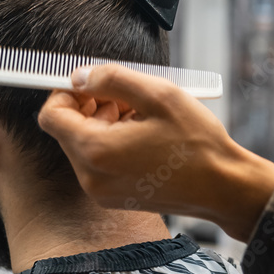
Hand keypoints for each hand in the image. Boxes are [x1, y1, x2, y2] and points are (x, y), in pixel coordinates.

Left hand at [38, 64, 273, 241]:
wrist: (223, 188)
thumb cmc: (196, 143)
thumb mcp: (157, 95)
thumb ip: (111, 79)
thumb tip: (80, 76)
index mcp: (96, 150)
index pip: (51, 115)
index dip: (65, 93)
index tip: (90, 82)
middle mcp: (91, 176)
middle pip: (67, 130)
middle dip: (90, 106)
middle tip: (125, 95)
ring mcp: (102, 191)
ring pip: (84, 145)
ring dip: (103, 123)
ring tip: (140, 114)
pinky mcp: (115, 197)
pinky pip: (99, 163)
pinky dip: (112, 143)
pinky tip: (143, 135)